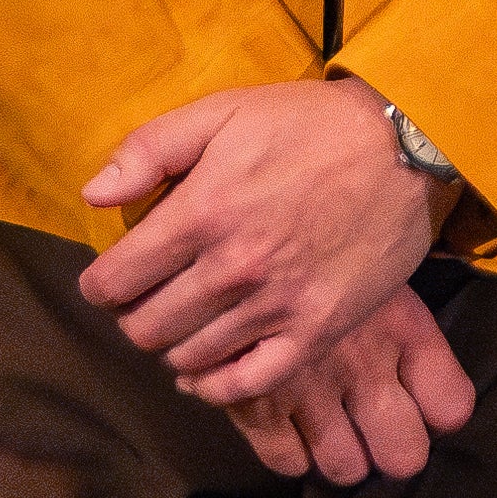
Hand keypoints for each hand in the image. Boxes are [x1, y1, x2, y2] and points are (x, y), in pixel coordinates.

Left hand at [77, 80, 477, 482]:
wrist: (404, 146)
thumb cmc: (308, 124)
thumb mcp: (222, 112)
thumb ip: (149, 150)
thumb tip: (93, 196)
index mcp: (201, 213)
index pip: (116, 280)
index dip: (101, 285)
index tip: (110, 281)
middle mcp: (233, 269)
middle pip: (147, 327)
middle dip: (134, 316)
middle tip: (148, 301)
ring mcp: (277, 306)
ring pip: (189, 357)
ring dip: (173, 346)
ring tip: (182, 324)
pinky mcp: (317, 331)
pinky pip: (248, 383)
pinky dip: (216, 386)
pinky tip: (206, 371)